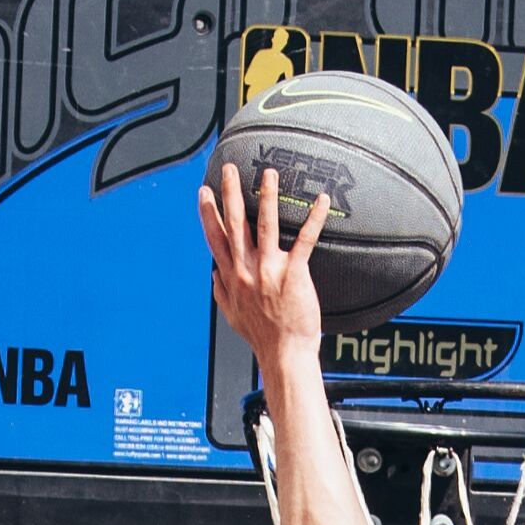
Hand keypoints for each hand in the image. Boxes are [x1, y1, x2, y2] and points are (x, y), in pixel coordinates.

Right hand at [197, 163, 334, 368]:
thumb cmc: (262, 337)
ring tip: (269, 173)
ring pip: (266, 225)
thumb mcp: (233, 316)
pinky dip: (313, 218)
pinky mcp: (293, 275)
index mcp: (232, 277)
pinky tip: (320, 200)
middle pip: (235, 223)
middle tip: (229, 168)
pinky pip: (305, 240)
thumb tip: (213, 274)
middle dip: (230, 193)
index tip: (204, 192)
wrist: (284, 355)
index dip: (208, 213)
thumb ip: (222, 291)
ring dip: (267, 196)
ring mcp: (269, 271)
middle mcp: (247, 270)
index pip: (216, 238)